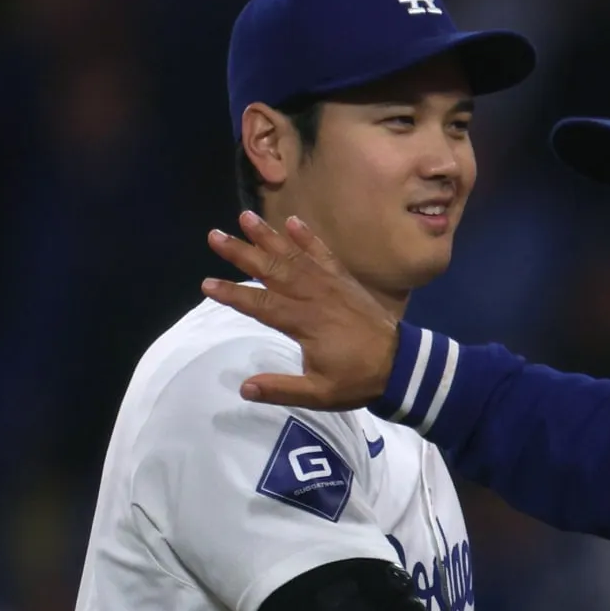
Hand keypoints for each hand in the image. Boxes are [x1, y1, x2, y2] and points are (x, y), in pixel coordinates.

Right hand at [202, 212, 398, 409]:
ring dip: (268, 235)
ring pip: (293, 255)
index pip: (260, 304)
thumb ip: (281, 390)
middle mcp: (313, 296)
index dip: (233, 294)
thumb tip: (244, 388)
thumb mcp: (319, 394)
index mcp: (304, 323)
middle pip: (271, 270)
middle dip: (242, 252)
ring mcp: (330, 284)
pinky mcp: (344, 280)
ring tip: (245, 216)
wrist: (401, 364)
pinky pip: (324, 253)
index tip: (207, 284)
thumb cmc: (358, 379)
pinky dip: (308, 237)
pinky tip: (292, 221)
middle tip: (214, 235)